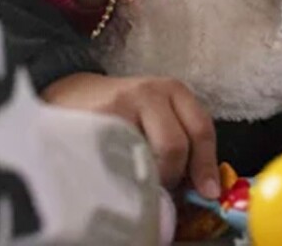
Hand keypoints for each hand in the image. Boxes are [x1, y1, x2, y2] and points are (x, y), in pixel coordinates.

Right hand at [41, 72, 219, 196]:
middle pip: (174, 146)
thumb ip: (184, 141)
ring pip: (147, 155)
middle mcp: (149, 91)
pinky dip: (124, 174)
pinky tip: (118, 169)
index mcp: (173, 90)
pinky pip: (119, 159)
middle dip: (171, 175)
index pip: (200, 129)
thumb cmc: (125, 111)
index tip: (207, 192)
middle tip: (160, 184)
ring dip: (146, 176)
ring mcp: (120, 104)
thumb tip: (203, 187)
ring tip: (137, 175)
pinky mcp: (96, 120)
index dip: (206, 165)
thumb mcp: (160, 114)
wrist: (75, 93)